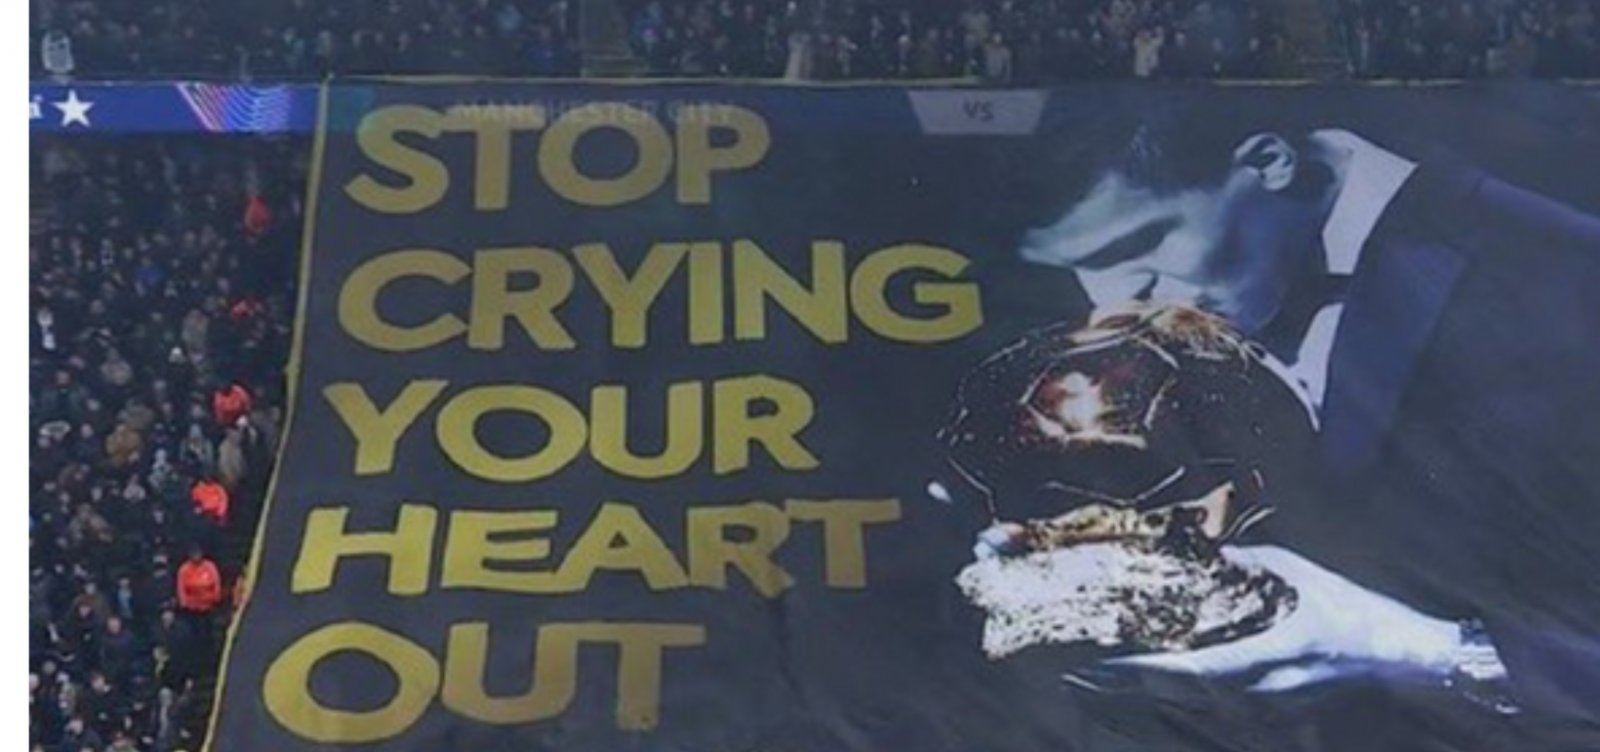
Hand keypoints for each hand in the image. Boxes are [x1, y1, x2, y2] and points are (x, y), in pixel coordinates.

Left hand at [1076, 545, 1463, 692]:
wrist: (1397, 658)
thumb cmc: (1345, 610)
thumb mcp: (1290, 573)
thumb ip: (1236, 567)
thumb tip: (1186, 552)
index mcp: (1261, 658)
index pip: (1182, 672)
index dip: (1131, 671)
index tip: (1088, 662)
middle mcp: (1252, 696)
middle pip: (1169, 696)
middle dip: (1115, 687)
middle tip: (1065, 672)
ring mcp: (1257, 714)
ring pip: (1179, 709)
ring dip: (1131, 698)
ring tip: (1083, 684)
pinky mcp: (1261, 719)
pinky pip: (1199, 714)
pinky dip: (1161, 703)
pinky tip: (1131, 696)